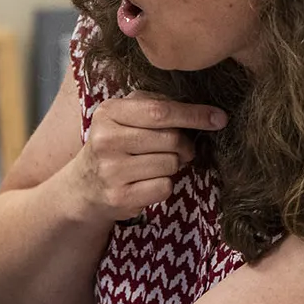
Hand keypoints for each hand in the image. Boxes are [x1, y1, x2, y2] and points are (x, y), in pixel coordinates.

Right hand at [65, 93, 225, 221]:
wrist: (84, 187)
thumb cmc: (115, 146)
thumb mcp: (123, 117)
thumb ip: (155, 106)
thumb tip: (205, 113)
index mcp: (109, 112)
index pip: (161, 111)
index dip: (194, 114)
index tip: (219, 118)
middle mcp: (106, 140)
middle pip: (171, 139)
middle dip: (185, 146)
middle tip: (180, 150)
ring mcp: (111, 171)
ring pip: (170, 164)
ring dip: (173, 166)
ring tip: (155, 166)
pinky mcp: (119, 197)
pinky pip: (164, 187)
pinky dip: (164, 185)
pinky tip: (147, 182)